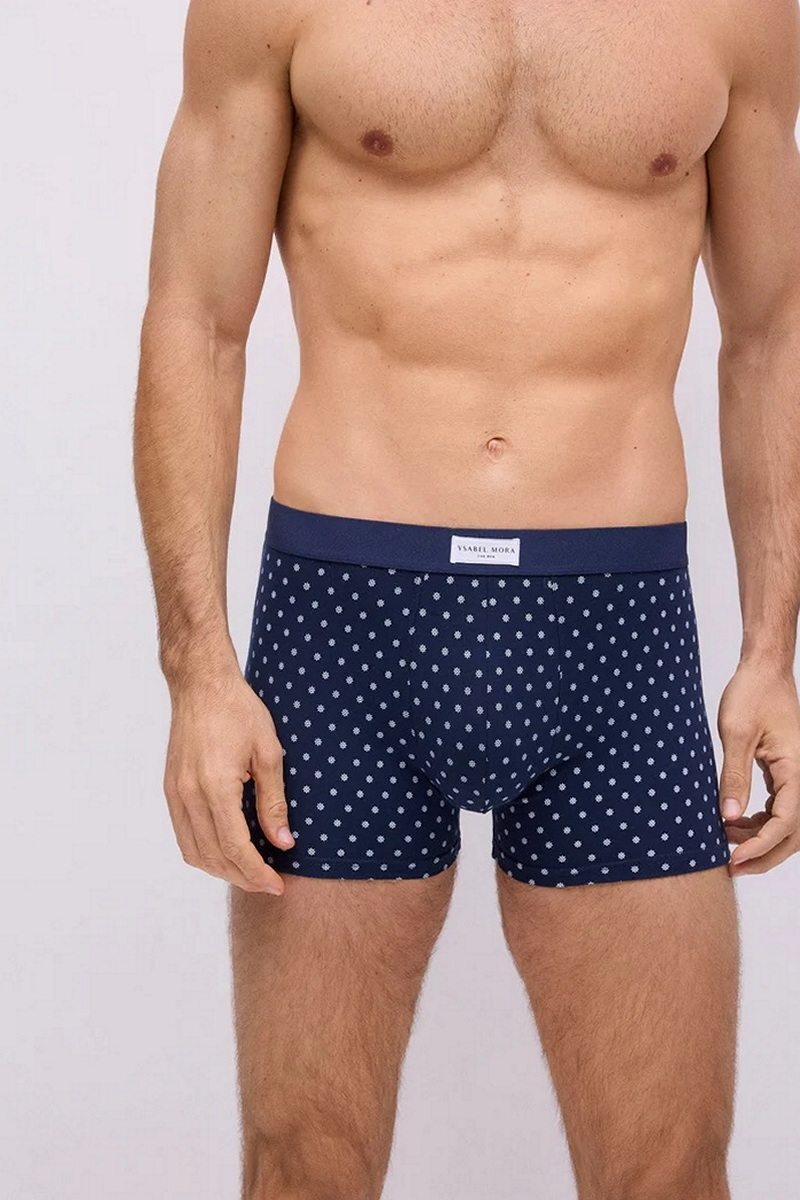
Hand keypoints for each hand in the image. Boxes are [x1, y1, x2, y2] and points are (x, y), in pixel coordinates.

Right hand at [163, 666, 292, 893]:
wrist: (201, 685)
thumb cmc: (239, 711)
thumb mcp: (269, 754)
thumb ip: (273, 803)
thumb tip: (283, 843)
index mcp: (215, 786)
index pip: (235, 848)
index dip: (257, 873)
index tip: (277, 885)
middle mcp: (188, 795)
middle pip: (213, 857)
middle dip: (242, 877)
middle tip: (269, 883)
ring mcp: (174, 793)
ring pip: (193, 852)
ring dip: (221, 869)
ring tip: (250, 872)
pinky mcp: (170, 789)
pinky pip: (183, 835)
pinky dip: (203, 852)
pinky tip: (226, 851)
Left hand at [718, 659, 799, 876]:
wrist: (763, 671)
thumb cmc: (751, 694)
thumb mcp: (736, 734)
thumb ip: (734, 777)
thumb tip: (729, 817)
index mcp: (797, 769)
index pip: (786, 822)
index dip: (760, 846)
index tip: (734, 858)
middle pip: (792, 833)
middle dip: (763, 854)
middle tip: (731, 866)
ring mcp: (797, 776)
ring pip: (787, 824)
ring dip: (760, 839)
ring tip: (725, 840)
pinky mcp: (787, 773)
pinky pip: (780, 808)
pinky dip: (760, 822)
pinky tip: (735, 823)